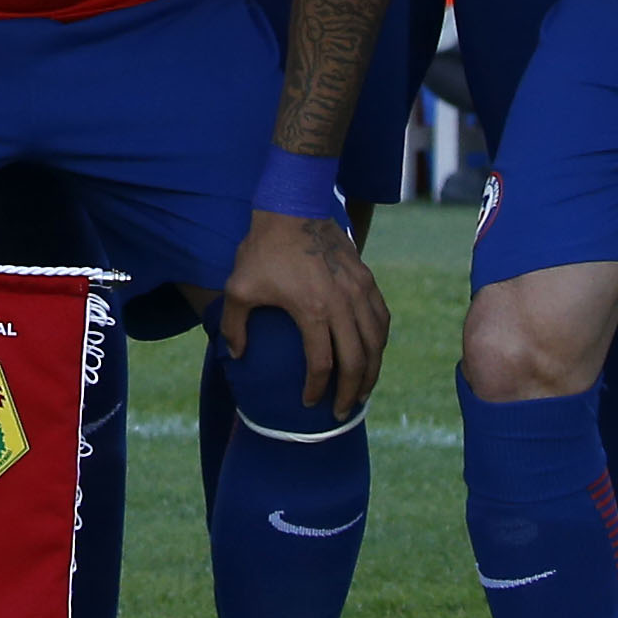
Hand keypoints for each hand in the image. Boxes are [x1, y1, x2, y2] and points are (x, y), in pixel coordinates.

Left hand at [217, 208, 386, 416]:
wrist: (293, 206)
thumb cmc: (263, 248)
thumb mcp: (239, 287)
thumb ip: (235, 326)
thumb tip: (235, 355)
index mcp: (312, 310)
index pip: (323, 364)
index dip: (317, 389)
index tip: (309, 403)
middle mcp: (342, 304)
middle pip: (357, 360)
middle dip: (350, 391)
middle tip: (341, 411)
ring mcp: (359, 290)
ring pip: (376, 342)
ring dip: (372, 371)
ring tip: (362, 391)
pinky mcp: (367, 278)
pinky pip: (382, 318)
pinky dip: (380, 341)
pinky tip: (373, 354)